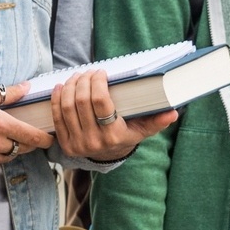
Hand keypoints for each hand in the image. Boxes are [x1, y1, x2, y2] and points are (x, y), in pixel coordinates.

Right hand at [0, 84, 53, 171]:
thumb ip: (10, 93)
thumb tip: (27, 87)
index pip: (31, 136)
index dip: (44, 139)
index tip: (51, 139)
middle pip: (22, 148)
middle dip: (28, 142)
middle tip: (28, 135)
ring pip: (8, 156)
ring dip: (11, 149)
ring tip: (5, 137)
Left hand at [51, 70, 178, 161]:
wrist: (107, 157)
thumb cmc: (126, 136)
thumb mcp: (143, 130)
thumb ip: (157, 121)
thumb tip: (174, 112)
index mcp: (114, 136)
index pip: (101, 103)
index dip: (97, 83)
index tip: (100, 73)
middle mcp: (94, 141)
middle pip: (81, 102)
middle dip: (83, 81)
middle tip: (87, 72)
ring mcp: (77, 143)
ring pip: (66, 107)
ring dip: (69, 87)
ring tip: (76, 77)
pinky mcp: (65, 144)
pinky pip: (56, 117)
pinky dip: (56, 99)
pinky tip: (61, 87)